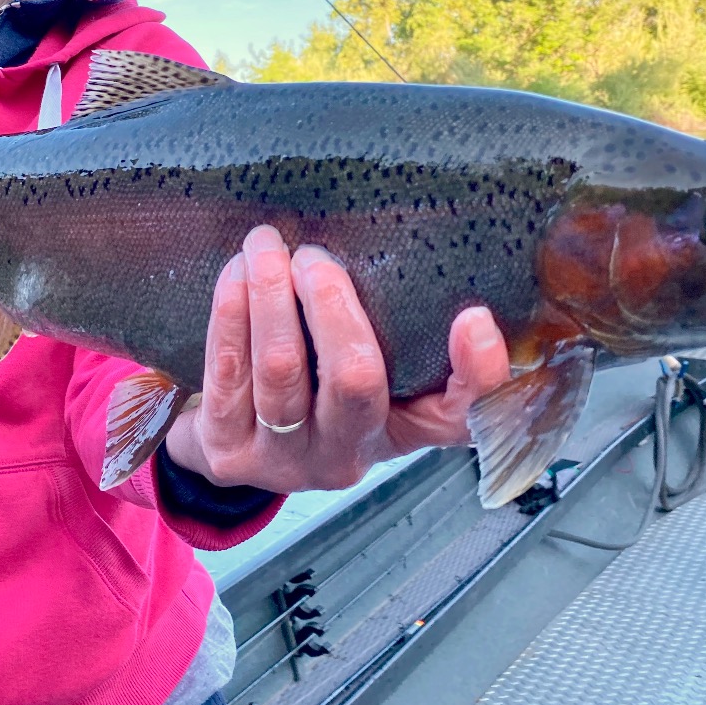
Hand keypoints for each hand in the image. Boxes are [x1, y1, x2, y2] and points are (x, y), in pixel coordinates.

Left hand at [163, 225, 510, 493]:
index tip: (474, 315)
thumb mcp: (375, 372)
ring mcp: (284, 459)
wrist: (235, 442)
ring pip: (281, 370)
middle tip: (315, 256)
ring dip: (271, 296)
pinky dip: (231, 313)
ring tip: (265, 245)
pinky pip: (228, 372)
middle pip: (355, 381)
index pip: (458, 417)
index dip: (477, 373)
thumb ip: (410, 331)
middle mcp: (347, 457)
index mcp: (401, 431)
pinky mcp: (229, 451)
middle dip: (332, 306)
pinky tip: (236, 274)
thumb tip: (445, 272)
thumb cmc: (318, 388)